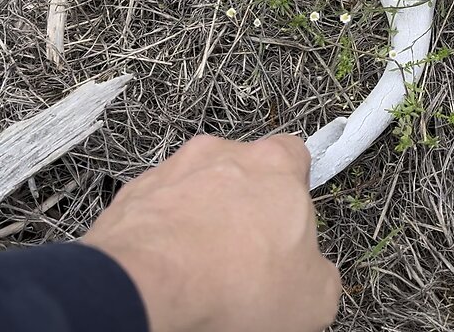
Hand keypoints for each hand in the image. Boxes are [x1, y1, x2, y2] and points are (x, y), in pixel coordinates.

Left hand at [84, 135, 340, 331]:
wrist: (146, 289)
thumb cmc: (229, 283)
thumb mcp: (313, 298)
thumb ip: (320, 274)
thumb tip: (313, 279)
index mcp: (274, 165)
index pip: (295, 156)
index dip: (295, 192)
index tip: (291, 224)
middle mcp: (221, 155)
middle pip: (243, 176)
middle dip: (245, 212)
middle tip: (248, 259)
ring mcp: (173, 171)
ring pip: (197, 191)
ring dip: (202, 222)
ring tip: (203, 271)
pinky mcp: (133, 195)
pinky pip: (157, 211)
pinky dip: (164, 236)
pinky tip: (170, 272)